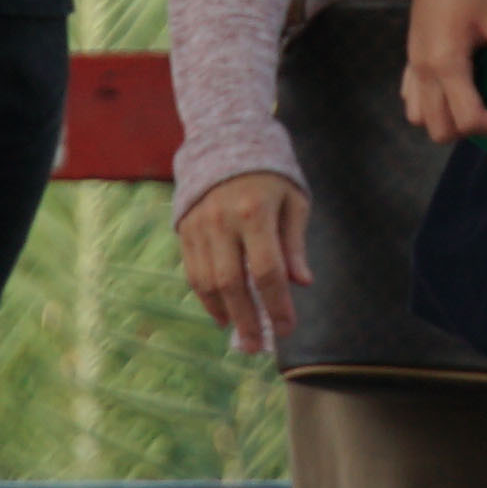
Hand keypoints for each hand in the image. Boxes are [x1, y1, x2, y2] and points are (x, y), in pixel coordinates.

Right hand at [176, 171, 310, 357]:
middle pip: (233, 283)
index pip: (267, 271)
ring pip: (207, 282)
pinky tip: (221, 313)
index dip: (277, 304)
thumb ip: (294, 244)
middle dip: (247, 319)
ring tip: (240, 335)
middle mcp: (222, 221)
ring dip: (224, 313)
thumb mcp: (294, 200)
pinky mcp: (184, 229)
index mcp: (255, 212)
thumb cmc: (270, 174)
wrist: (225, 139)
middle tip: (258, 347)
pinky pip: (192, 272)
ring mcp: (199, 226)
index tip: (286, 329)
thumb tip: (302, 284)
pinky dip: (206, 297)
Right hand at [402, 0, 486, 143]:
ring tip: (479, 101)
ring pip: (420, 116)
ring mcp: (413, 62)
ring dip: (448, 118)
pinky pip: (412, 94)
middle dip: (473, 128)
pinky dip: (432, 102)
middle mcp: (424, 70)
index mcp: (446, 64)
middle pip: (441, 129)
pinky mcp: (411, 51)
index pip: (470, 121)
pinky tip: (456, 86)